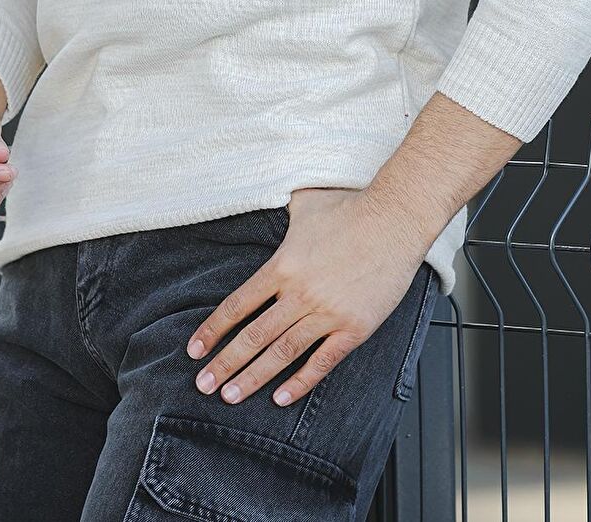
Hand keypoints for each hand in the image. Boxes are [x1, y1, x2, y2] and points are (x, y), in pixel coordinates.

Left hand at [184, 185, 427, 407]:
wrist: (395, 219)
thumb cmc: (351, 207)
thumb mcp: (304, 201)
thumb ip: (278, 207)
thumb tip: (260, 192)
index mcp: (283, 265)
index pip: (238, 305)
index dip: (213, 330)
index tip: (195, 350)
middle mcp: (300, 293)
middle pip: (253, 336)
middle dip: (225, 363)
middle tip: (203, 385)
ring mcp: (327, 313)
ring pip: (282, 353)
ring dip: (253, 377)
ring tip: (231, 396)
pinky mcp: (354, 327)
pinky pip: (322, 361)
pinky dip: (300, 381)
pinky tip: (281, 397)